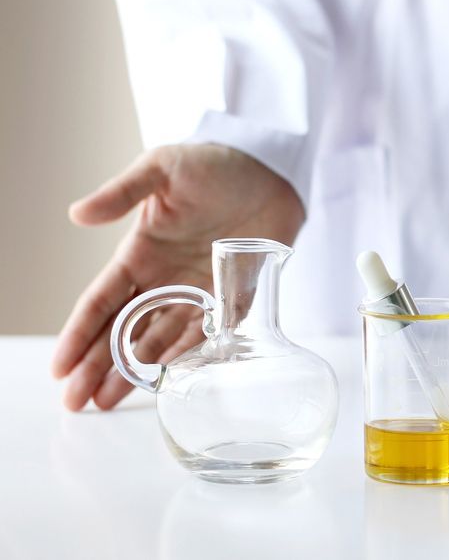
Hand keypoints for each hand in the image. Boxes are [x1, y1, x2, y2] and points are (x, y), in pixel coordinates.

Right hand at [52, 144, 304, 410]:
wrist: (269, 168)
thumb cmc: (212, 163)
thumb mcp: (161, 168)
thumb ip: (122, 193)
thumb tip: (77, 214)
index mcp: (140, 252)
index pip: (102, 301)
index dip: (80, 334)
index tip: (61, 367)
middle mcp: (164, 278)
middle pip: (124, 331)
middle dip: (98, 366)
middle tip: (77, 403)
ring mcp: (198, 291)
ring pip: (158, 341)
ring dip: (134, 371)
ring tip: (108, 402)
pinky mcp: (233, 297)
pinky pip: (207, 335)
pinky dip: (187, 359)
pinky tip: (168, 383)